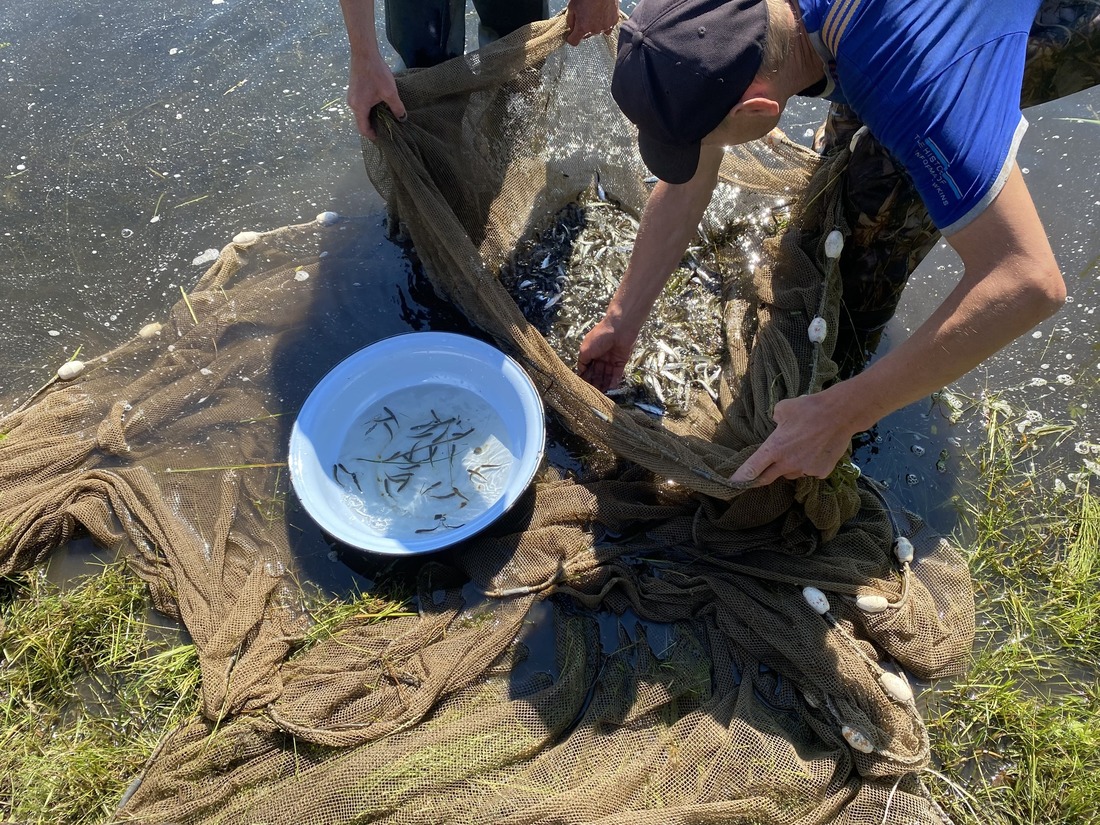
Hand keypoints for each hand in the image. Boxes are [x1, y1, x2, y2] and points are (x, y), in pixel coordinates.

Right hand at [347, 50, 406, 139]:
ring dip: (371, 116)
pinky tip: (379, 105)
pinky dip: (369, 108)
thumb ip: (396, 108)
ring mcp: (351, 96)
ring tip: (384, 117)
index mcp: (359, 108)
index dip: (372, 135)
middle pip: (361, 121)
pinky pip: (361, 104)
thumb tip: (402, 119)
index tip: (382, 138)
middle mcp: (352, 104)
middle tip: (386, 128)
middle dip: (373, 126)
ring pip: (361, 112)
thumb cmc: (377, 74)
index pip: (363, 129)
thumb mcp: (390, 93)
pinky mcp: (354, 90)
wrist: (365, 54)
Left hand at [564, 0, 618, 46]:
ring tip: (594, 13)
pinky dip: (604, 23)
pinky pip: (607, 27)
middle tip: (583, 16)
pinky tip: (602, 15)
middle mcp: (594, 30)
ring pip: (596, 31)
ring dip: (594, 26)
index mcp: (582, 27)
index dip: (570, 38)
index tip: (571, 34)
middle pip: (586, 36)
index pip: (573, 42)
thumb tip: (572, 28)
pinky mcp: (614, 21)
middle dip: (583, 29)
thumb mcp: (572, 6)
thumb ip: (570, 21)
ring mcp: (605, 27)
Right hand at [577, 316, 635, 390]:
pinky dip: (614, 381)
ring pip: (606, 375)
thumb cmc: (599, 337)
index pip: (587, 367)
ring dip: (604, 384)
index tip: (582, 386)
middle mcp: (600, 357)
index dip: (585, 376)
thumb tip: (580, 372)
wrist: (619, 328)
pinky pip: (617, 373)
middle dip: (594, 382)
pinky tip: (610, 389)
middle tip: (592, 393)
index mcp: (591, 352)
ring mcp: (611, 360)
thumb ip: (582, 362)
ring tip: (601, 394)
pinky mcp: (621, 361)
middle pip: (597, 373)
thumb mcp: (585, 349)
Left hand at [729, 391, 857, 485]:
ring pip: (791, 473)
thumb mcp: (783, 409)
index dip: (740, 478)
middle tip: (755, 477)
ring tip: (799, 449)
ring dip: (789, 466)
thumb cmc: (808, 408)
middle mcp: (788, 463)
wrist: (840, 413)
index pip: (752, 468)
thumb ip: (776, 421)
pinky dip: (809, 465)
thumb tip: (777, 424)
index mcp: (774, 448)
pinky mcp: (821, 472)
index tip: (731, 485)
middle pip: (767, 478)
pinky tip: (816, 451)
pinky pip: (809, 472)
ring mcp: (805, 469)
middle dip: (759, 479)